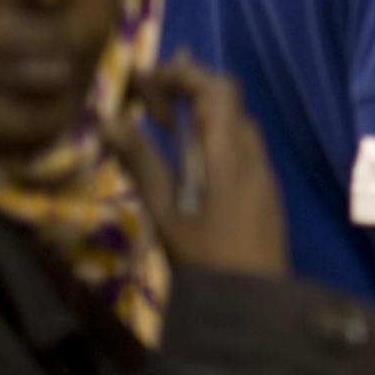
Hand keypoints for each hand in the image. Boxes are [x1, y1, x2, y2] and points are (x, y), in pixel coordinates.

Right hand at [106, 53, 287, 277]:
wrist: (254, 301)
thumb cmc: (204, 259)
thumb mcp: (164, 212)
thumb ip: (142, 163)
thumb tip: (110, 120)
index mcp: (230, 155)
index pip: (217, 89)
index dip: (184, 73)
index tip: (147, 77)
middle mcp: (254, 155)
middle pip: (228, 101)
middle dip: (188, 88)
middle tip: (147, 102)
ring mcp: (263, 172)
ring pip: (235, 124)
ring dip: (200, 113)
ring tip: (159, 122)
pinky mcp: (265, 189)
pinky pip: (241, 147)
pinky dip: (213, 136)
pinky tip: (187, 156)